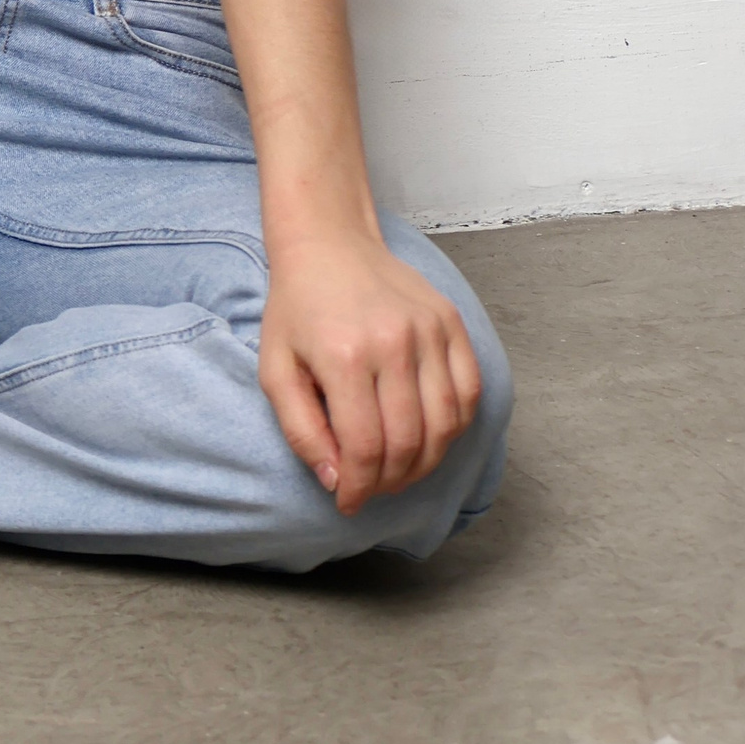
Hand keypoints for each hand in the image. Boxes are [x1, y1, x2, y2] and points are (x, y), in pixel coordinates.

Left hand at [259, 229, 482, 515]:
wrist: (329, 241)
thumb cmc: (297, 307)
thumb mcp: (276, 368)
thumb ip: (301, 430)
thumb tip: (337, 482)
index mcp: (345, 356)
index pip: (366, 448)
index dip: (360, 488)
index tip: (349, 502)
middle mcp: (393, 342)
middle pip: (409, 443)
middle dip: (390, 481)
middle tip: (372, 488)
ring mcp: (429, 330)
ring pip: (445, 425)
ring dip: (425, 462)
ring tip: (398, 470)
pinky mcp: (450, 322)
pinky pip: (468, 393)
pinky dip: (453, 427)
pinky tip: (428, 436)